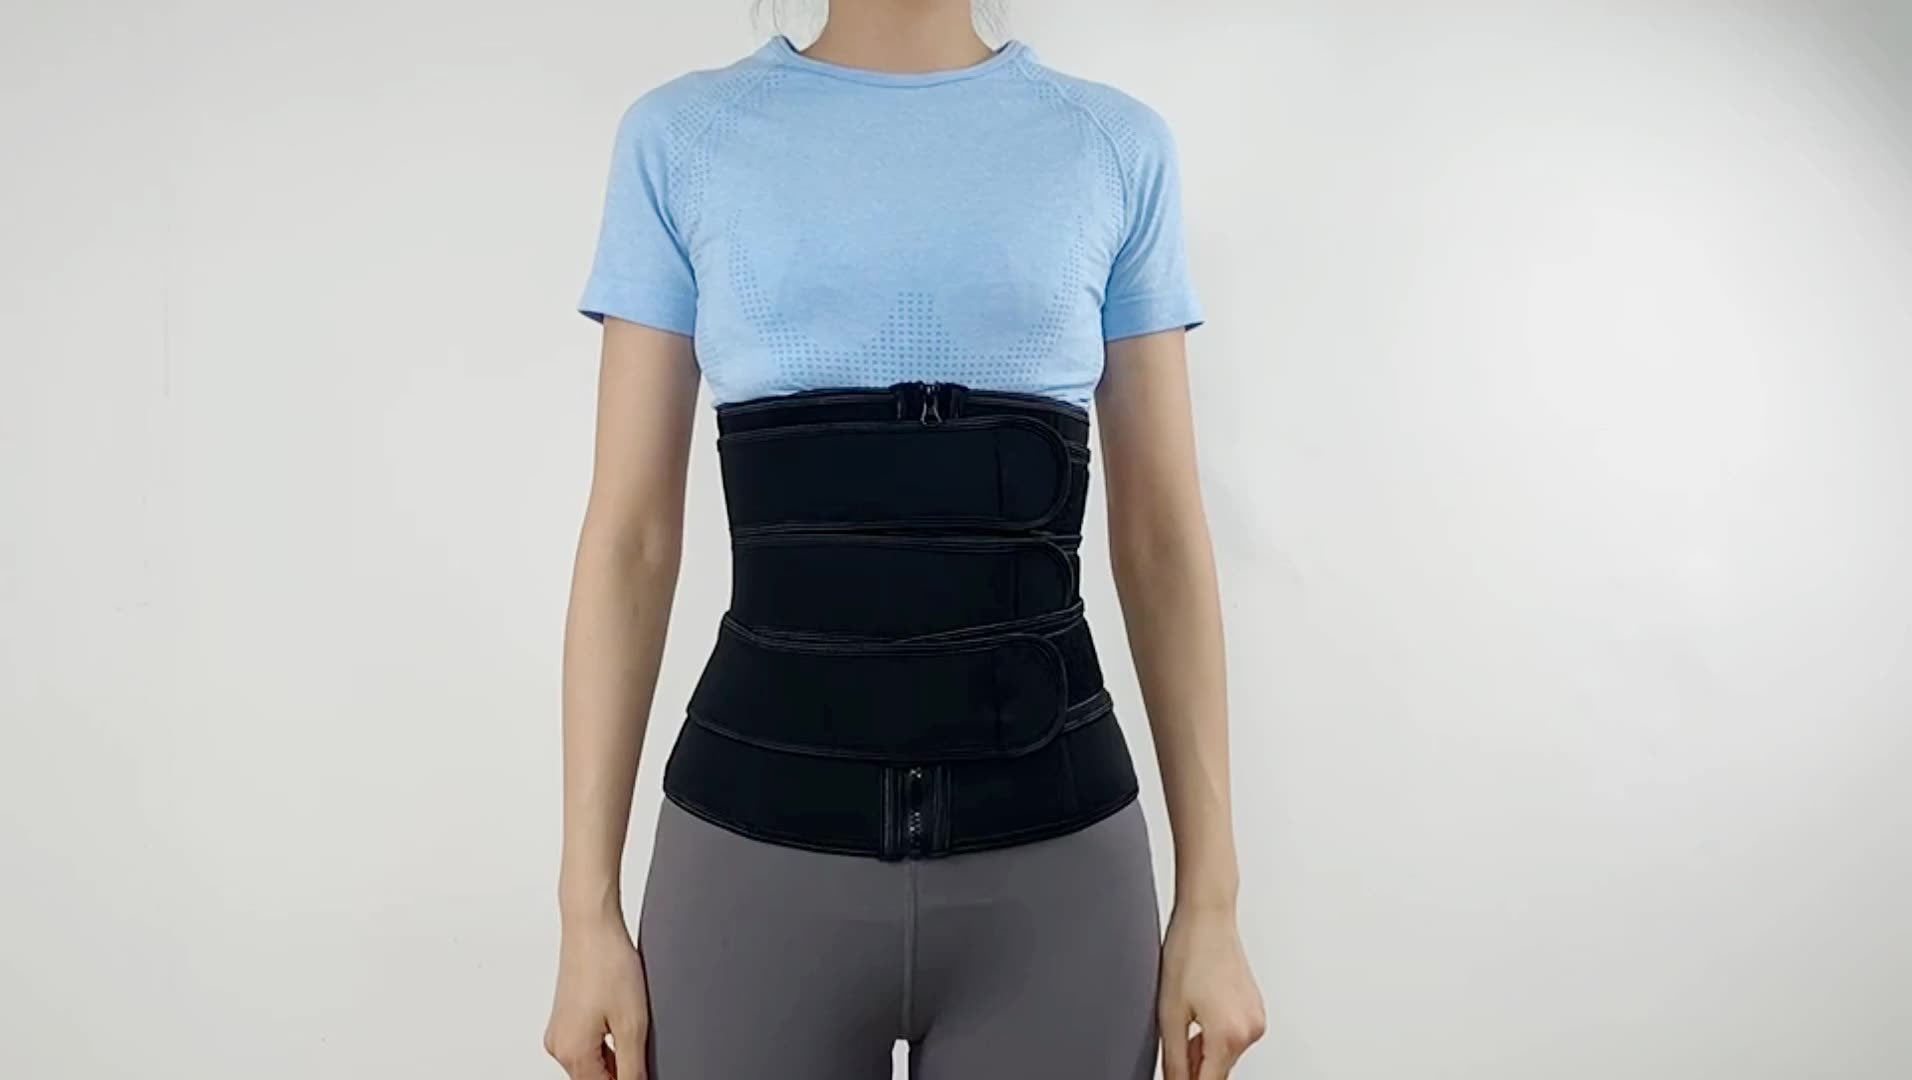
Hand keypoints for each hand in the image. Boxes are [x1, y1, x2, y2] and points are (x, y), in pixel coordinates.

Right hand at [543, 913, 649, 1079]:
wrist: (591, 925)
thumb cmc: (607, 962)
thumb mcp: (633, 1024)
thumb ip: (633, 1068)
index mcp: (572, 1053)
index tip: (641, 1071)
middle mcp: (559, 1046)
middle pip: (594, 1078)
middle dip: (620, 1071)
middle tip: (641, 1045)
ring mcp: (559, 1030)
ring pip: (591, 1061)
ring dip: (614, 1056)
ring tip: (632, 1025)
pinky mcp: (565, 1016)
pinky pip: (586, 1043)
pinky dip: (606, 1041)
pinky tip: (622, 1019)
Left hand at [1159, 904, 1266, 1079]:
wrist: (1207, 917)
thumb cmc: (1188, 952)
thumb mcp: (1169, 1014)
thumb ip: (1174, 1060)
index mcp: (1229, 1035)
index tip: (1177, 1077)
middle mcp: (1251, 1030)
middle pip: (1219, 1069)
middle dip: (1194, 1064)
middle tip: (1175, 1037)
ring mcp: (1257, 1019)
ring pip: (1226, 1053)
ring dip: (1204, 1048)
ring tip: (1185, 1014)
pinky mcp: (1255, 1009)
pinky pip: (1234, 1035)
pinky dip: (1216, 1032)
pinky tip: (1200, 1008)